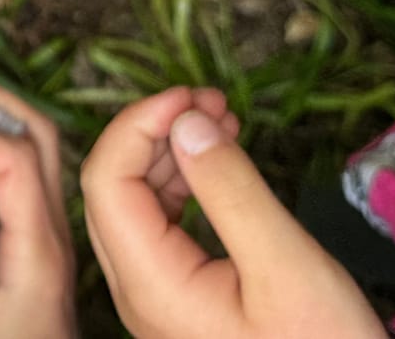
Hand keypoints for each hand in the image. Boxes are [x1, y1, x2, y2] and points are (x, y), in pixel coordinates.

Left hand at [81, 88, 386, 338]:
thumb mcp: (288, 266)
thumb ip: (231, 190)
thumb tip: (185, 122)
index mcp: (150, 285)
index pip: (106, 179)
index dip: (140, 123)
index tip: (193, 95)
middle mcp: (137, 292)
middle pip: (112, 188)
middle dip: (155, 131)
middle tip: (213, 101)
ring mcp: (154, 298)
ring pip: (135, 204)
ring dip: (171, 154)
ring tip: (223, 120)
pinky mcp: (178, 300)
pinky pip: (160, 227)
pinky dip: (183, 185)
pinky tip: (220, 162)